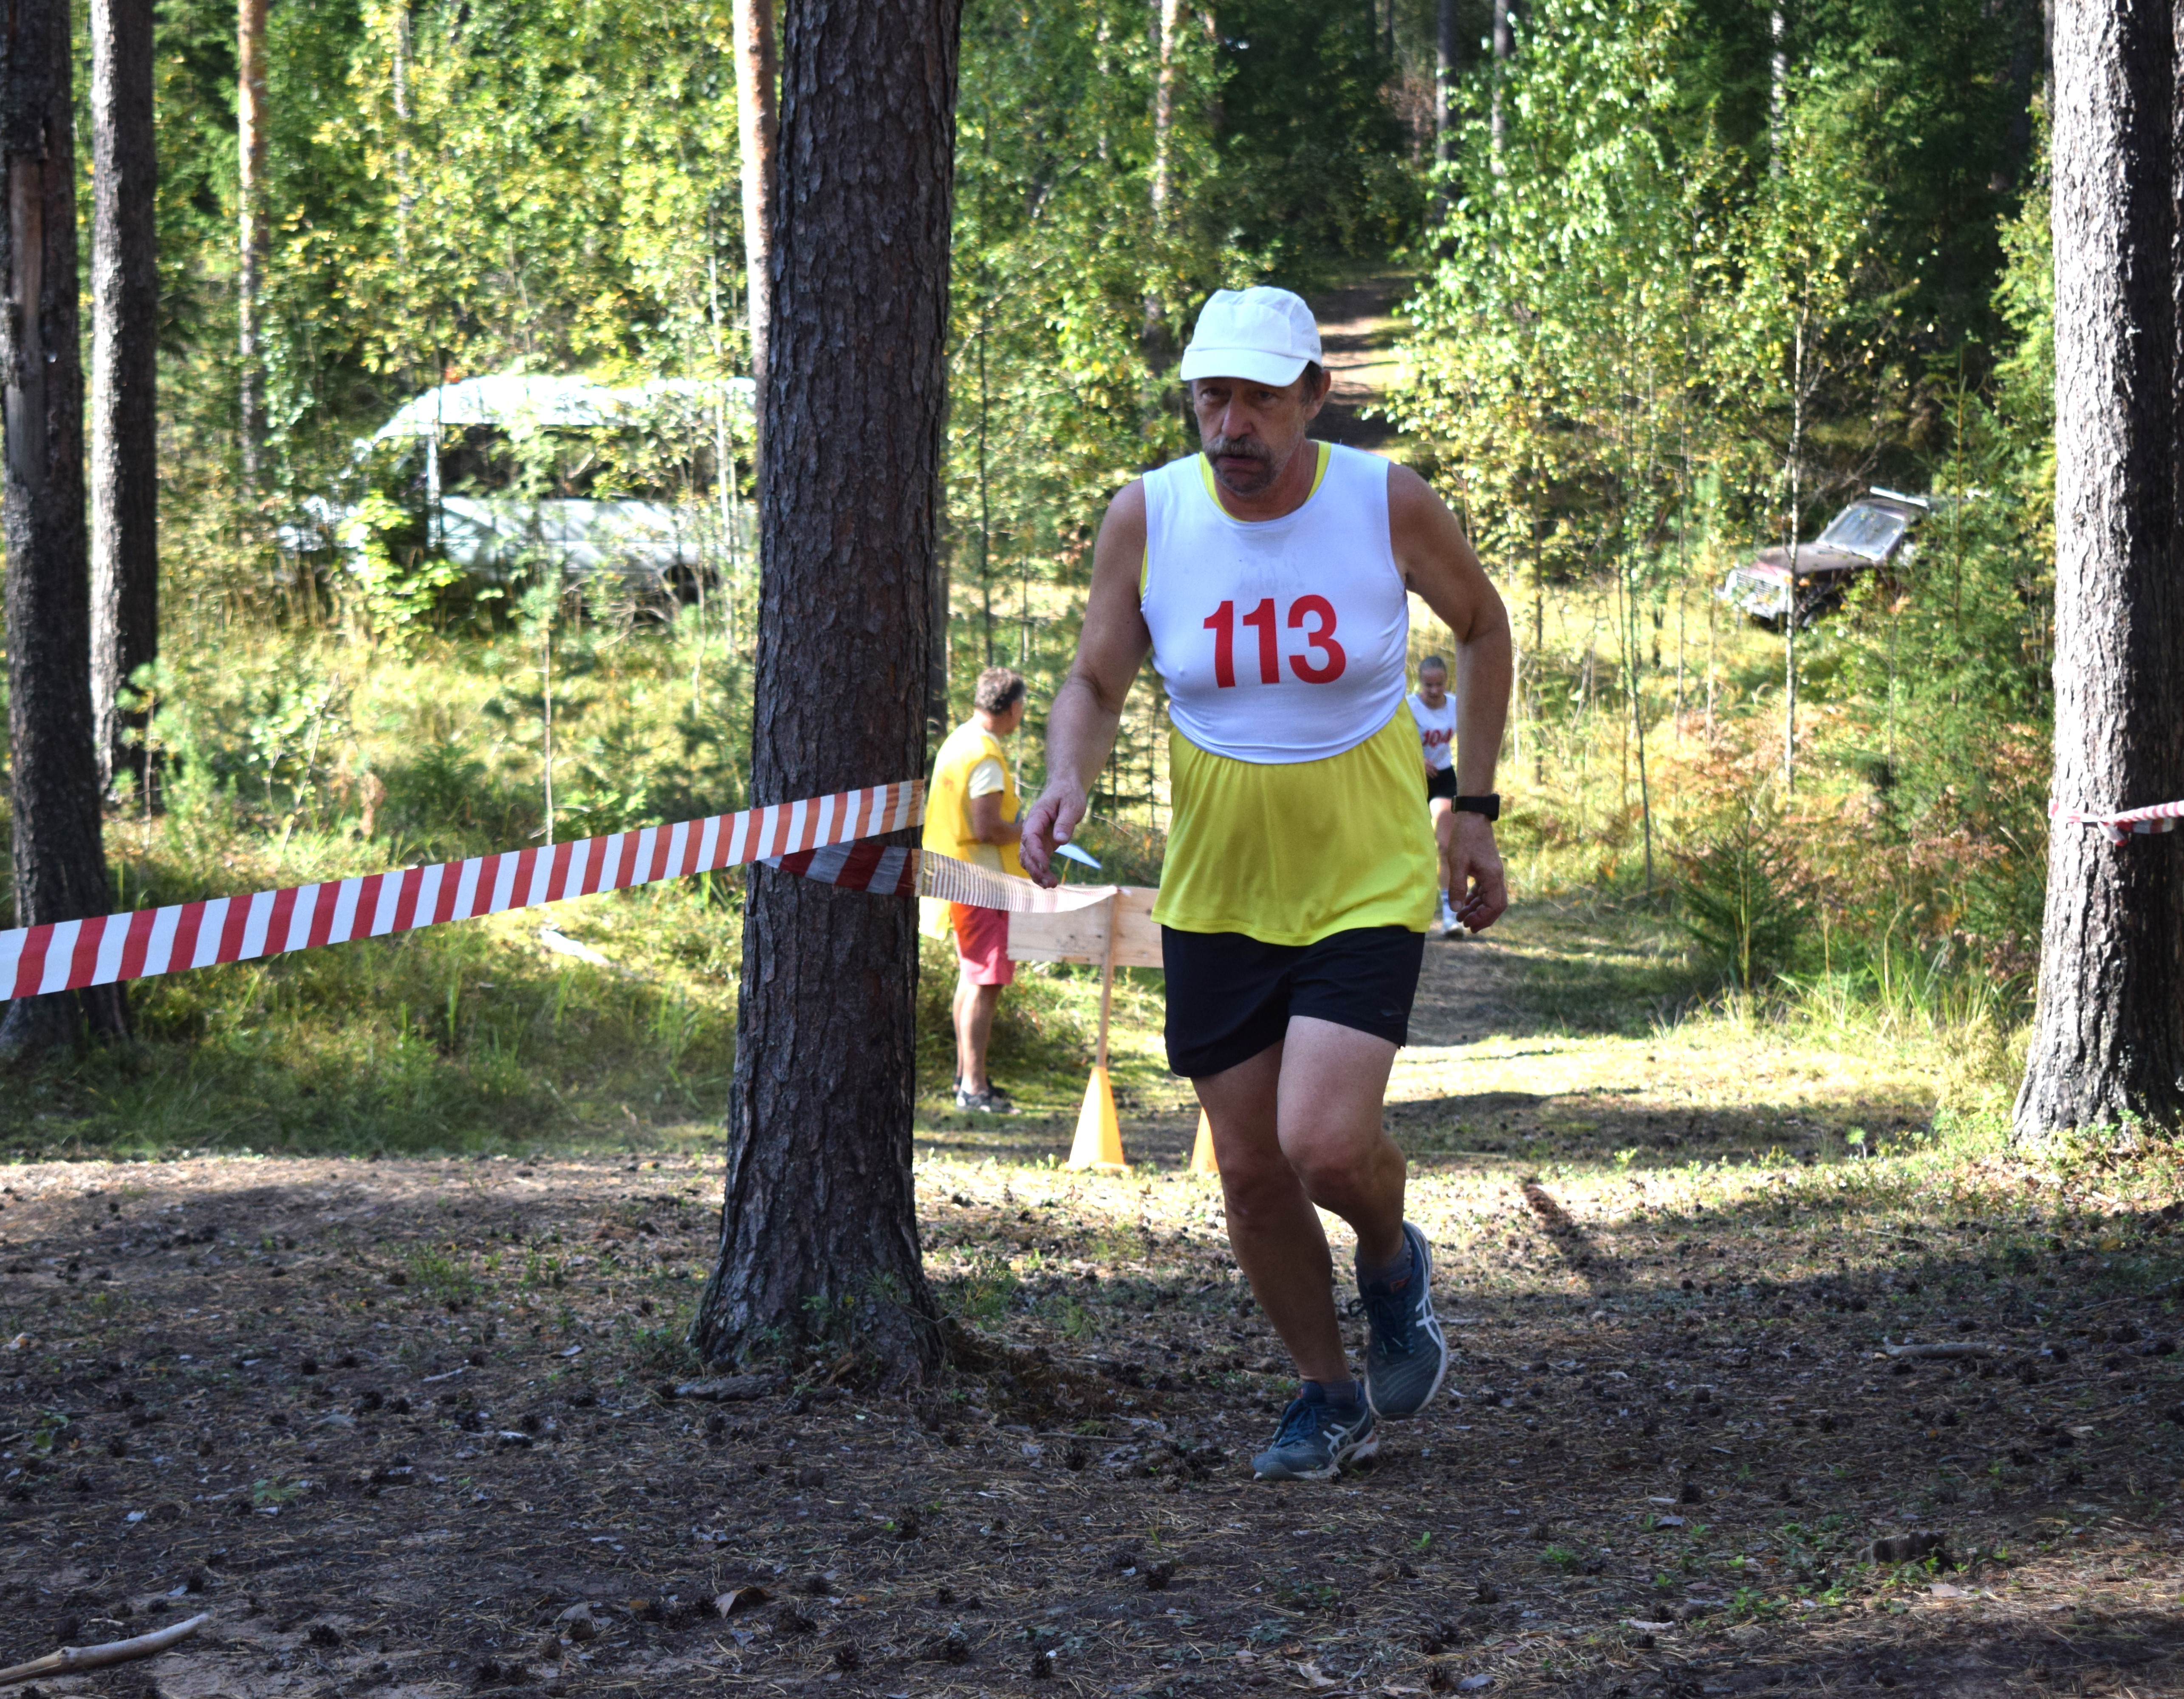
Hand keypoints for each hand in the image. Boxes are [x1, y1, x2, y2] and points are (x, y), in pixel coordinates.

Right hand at [1017, 782, 1087, 887]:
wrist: (1065, 788)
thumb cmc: (1068, 794)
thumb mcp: (1072, 805)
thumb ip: (1065, 822)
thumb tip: (1060, 841)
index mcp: (1036, 817)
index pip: (1030, 837)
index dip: (1036, 853)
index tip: (1045, 867)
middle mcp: (1032, 828)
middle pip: (1026, 851)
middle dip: (1035, 868)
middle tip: (1050, 883)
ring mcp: (1036, 837)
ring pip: (1029, 859)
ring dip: (1036, 873)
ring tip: (1051, 884)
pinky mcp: (1043, 844)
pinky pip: (1037, 860)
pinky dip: (1041, 871)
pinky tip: (1049, 882)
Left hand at [1448, 812, 1508, 932]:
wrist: (1473, 817)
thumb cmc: (1465, 838)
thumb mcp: (1457, 863)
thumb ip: (1458, 887)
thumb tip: (1456, 909)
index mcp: (1493, 877)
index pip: (1495, 906)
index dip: (1483, 918)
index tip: (1469, 925)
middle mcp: (1497, 876)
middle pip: (1496, 905)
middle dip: (1482, 918)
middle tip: (1466, 927)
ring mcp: (1493, 872)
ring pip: (1489, 898)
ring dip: (1477, 909)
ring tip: (1461, 918)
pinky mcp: (1487, 868)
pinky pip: (1485, 889)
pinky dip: (1476, 898)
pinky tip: (1464, 903)